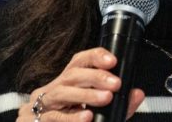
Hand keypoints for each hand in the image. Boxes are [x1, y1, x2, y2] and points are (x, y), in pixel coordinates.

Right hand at [16, 47, 144, 121]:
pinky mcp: (33, 121)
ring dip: (85, 95)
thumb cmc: (72, 120)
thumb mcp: (100, 112)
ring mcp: (41, 105)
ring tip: (105, 98)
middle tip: (116, 84)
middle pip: (72, 75)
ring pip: (61, 93)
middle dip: (96, 77)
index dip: (96, 57)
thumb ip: (119, 105)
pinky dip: (71, 118)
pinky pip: (53, 118)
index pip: (80, 61)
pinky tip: (86, 117)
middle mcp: (53, 89)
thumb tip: (138, 94)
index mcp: (68, 82)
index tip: (113, 61)